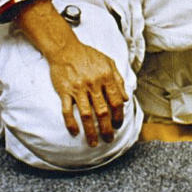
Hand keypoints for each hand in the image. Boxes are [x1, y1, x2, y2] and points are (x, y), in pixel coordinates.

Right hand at [14, 0, 127, 144]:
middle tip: (108, 140)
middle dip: (107, 129)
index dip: (119, 116)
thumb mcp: (109, 63)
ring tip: (93, 143)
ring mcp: (78, 88)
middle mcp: (93, 84)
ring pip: (85, 115)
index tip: (118, 126)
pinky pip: (67, 110)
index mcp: (106, 77)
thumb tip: (126, 99)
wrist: (65, 49)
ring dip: (90, 131)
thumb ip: (119, 80)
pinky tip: (74, 133)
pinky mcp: (64, 91)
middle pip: (102, 112)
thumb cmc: (88, 55)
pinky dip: (70, 123)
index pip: (116, 102)